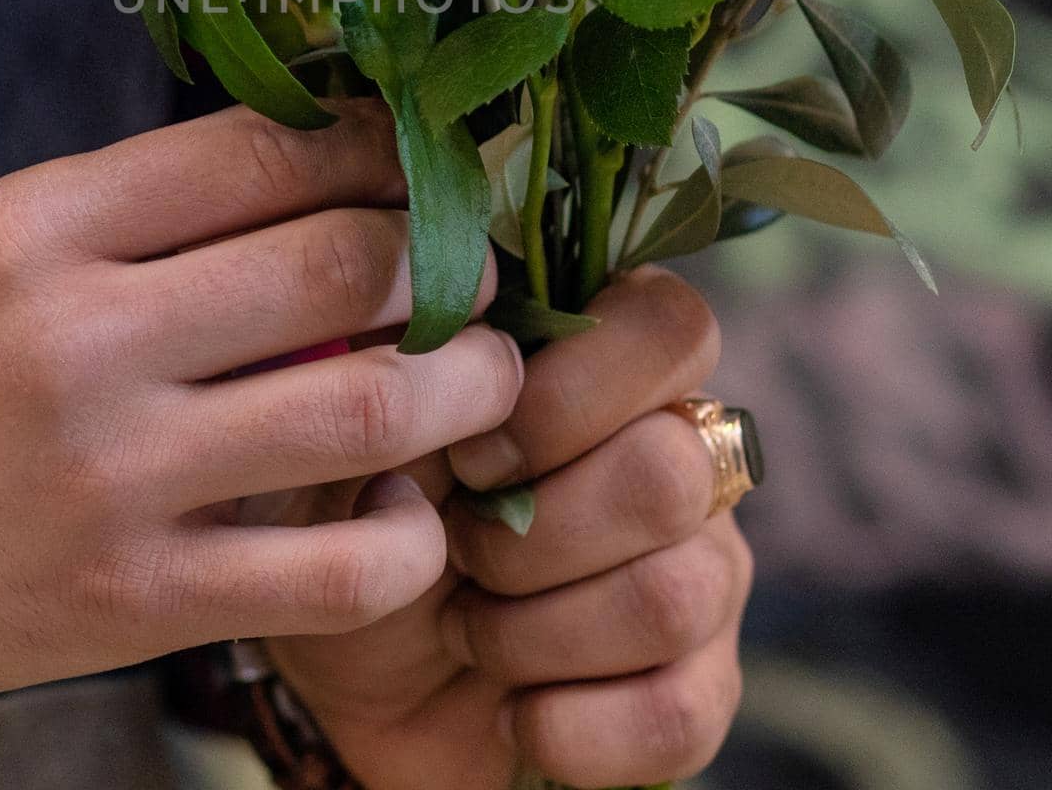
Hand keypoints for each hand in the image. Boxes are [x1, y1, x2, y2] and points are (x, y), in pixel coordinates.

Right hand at [0, 101, 521, 697]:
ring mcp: (116, 481)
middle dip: (447, 258)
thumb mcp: (13, 235)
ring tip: (484, 371)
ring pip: (367, 410)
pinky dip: (411, 535)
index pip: (266, 152)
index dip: (376, 147)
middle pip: (341, 266)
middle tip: (473, 266)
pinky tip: (409, 503)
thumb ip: (163, 204)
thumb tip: (334, 163)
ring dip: (468, 383)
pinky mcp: (138, 602)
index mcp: (49, 227)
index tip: (417, 161)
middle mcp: (84, 341)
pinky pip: (337, 575)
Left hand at [266, 268, 749, 789]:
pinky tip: (514, 712)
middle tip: (456, 548)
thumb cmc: (360, 513)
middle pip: (671, 472)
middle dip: (531, 533)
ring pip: (675, 596)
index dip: (573, 391)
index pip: (669, 325)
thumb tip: (456, 325)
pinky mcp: (699, 687)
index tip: (470, 450)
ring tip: (467, 628)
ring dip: (535, 632)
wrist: (348, 668)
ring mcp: (703, 567)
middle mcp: (677, 450)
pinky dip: (571, 726)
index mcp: (606, 362)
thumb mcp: (357, 427)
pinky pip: (679, 714)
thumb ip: (414, 360)